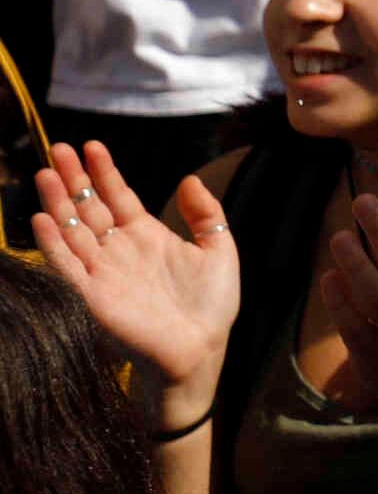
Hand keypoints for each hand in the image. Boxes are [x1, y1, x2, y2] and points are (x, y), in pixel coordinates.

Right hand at [30, 143, 238, 419]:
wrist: (202, 349)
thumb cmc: (212, 305)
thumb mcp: (219, 249)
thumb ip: (206, 214)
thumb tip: (188, 178)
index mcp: (146, 236)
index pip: (117, 196)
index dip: (104, 172)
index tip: (92, 145)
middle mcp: (119, 251)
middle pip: (88, 208)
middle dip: (73, 179)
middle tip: (58, 147)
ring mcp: (103, 272)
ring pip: (72, 230)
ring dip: (57, 203)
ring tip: (46, 173)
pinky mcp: (92, 296)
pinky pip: (68, 266)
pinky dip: (53, 244)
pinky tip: (42, 219)